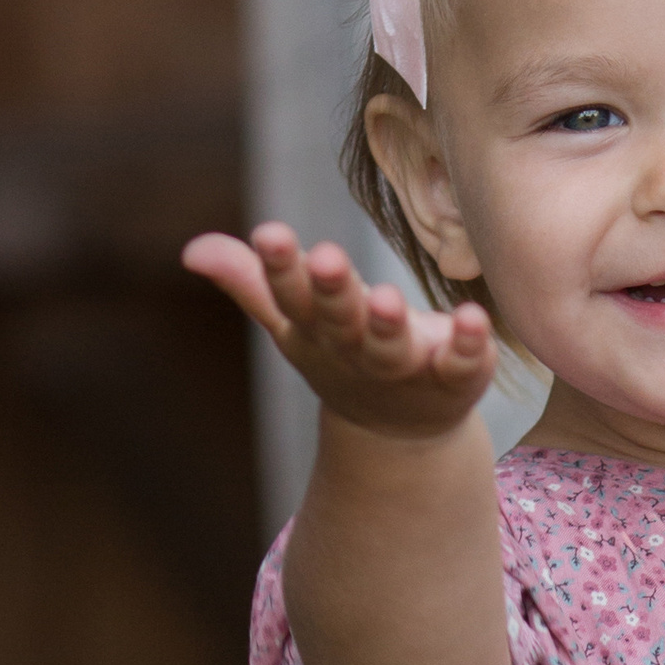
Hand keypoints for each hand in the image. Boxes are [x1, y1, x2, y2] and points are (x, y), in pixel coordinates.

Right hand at [182, 222, 498, 440]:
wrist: (398, 430)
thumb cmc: (341, 354)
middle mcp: (355, 350)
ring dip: (388, 324)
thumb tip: (191, 249)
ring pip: (392, 347)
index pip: (291, 297)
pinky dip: (467, 345)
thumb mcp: (294, 323)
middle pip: (340, 320)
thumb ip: (253, 283)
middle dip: (331, 292)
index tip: (269, 233)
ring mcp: (405, 368)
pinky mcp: (454, 380)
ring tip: (386, 297)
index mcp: (315, 330)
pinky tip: (473, 316)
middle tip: (324, 257)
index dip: (279, 268)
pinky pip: (460, 364)